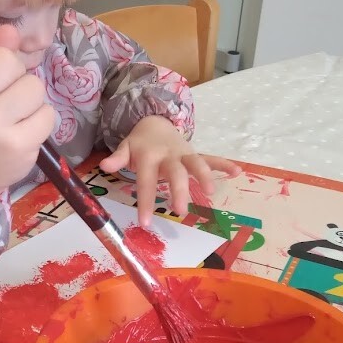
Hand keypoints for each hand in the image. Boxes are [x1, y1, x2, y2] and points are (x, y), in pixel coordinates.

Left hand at [99, 115, 239, 225]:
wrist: (155, 120)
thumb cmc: (139, 143)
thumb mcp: (125, 147)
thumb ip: (117, 158)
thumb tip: (104, 166)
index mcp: (149, 156)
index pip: (146, 181)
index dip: (146, 201)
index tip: (146, 222)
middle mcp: (169, 155)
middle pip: (175, 173)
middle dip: (179, 191)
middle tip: (180, 211)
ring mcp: (184, 154)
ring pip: (196, 164)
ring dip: (204, 176)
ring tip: (210, 193)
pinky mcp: (195, 154)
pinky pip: (211, 158)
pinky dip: (223, 164)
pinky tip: (237, 172)